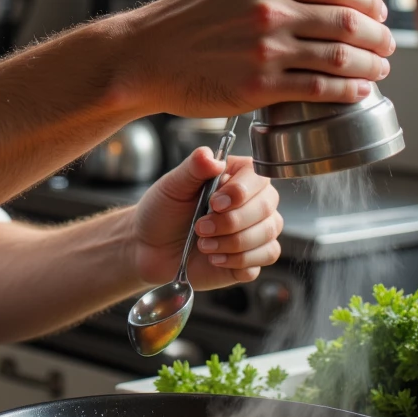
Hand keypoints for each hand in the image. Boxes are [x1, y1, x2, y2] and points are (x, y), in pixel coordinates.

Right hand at [113, 0, 394, 118]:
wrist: (143, 58)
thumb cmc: (177, 21)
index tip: (379, 12)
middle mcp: (270, 11)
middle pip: (347, 21)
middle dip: (378, 36)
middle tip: (386, 46)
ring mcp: (266, 50)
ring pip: (340, 58)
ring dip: (370, 66)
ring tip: (378, 71)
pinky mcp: (259, 87)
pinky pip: (318, 89)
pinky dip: (346, 91)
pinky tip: (355, 92)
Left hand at [130, 149, 281, 291]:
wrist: (150, 248)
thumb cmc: (163, 212)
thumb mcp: (172, 185)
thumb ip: (193, 167)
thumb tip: (211, 156)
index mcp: (236, 176)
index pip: (259, 177)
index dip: (241, 192)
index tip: (215, 203)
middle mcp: (252, 202)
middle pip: (266, 208)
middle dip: (230, 222)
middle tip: (200, 227)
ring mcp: (256, 230)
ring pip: (267, 234)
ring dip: (231, 243)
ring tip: (203, 243)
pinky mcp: (253, 257)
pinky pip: (266, 257)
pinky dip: (237, 260)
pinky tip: (215, 257)